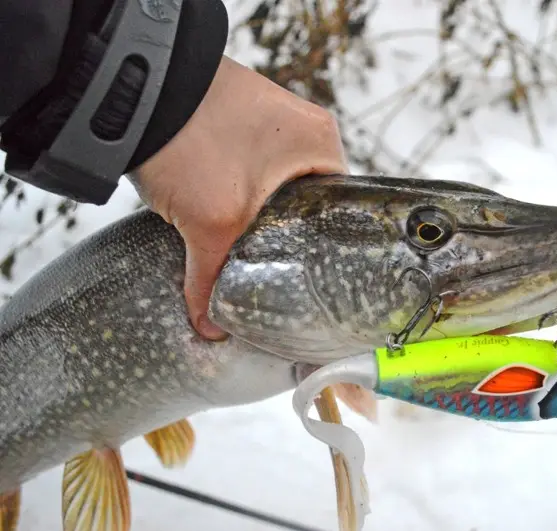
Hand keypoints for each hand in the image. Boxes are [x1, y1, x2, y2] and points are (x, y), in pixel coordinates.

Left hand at [129, 56, 346, 339]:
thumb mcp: (211, 220)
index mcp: (321, 140)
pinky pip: (244, 164)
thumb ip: (213, 277)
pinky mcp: (231, 115)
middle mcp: (301, 124)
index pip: (336, 208)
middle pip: (302, 198)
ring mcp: (265, 116)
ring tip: (239, 244)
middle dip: (279, 233)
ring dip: (252, 211)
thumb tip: (210, 328)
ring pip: (269, 182)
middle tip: (268, 267)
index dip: (317, 246)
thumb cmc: (192, 140)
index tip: (302, 274)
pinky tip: (214, 211)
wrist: (132, 89)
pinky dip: (231, 188)